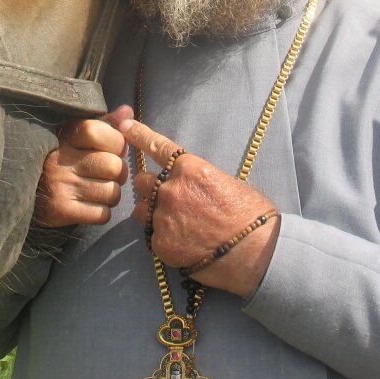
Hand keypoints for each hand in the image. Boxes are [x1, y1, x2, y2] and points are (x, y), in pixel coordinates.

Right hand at [34, 105, 131, 227]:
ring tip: (99, 189)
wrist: (22, 189)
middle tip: (108, 174)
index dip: (116, 142)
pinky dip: (102, 211)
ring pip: (112, 192)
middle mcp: (61, 160)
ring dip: (111, 193)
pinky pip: (102, 214)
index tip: (112, 149)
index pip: (100, 132)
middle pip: (114, 166)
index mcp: (65, 136)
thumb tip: (128, 112)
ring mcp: (61, 186)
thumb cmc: (60, 158)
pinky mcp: (61, 211)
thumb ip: (104, 124)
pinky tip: (91, 204)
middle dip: (118, 172)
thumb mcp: (76, 136)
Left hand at [119, 117, 280, 297]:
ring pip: (142, 210)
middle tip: (168, 199)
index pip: (156, 146)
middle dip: (151, 188)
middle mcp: (171, 189)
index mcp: (190, 168)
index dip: (137, 134)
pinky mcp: (161, 243)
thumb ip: (199, 178)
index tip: (122, 125)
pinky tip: (184, 243)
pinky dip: (163, 238)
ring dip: (152, 213)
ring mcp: (163, 217)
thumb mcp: (227, 183)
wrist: (256, 253)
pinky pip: (152, 235)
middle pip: (142, 181)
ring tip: (176, 224)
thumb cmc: (250, 215)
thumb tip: (190, 181)